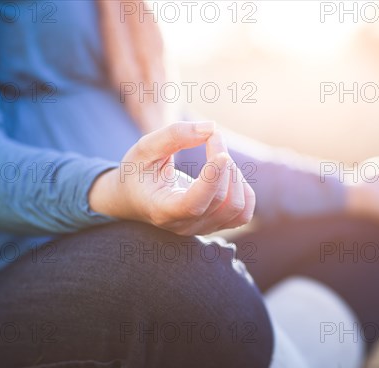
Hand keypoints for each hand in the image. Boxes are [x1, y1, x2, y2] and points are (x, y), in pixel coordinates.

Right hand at [89, 121, 254, 235]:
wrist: (133, 198)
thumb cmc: (137, 172)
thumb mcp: (145, 148)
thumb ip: (174, 135)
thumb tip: (211, 128)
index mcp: (162, 210)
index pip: (194, 205)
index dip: (212, 180)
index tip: (221, 153)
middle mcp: (185, 226)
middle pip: (221, 199)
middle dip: (223, 161)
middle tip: (212, 135)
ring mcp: (202, 228)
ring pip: (236, 207)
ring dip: (234, 174)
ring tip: (218, 156)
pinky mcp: (216, 225)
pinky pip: (243, 214)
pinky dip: (244, 189)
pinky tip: (228, 173)